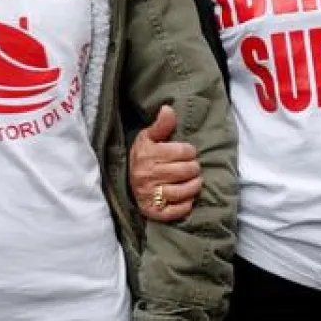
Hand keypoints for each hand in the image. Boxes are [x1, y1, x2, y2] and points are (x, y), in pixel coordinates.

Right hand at [130, 105, 201, 223]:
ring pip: (184, 191)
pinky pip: (175, 212)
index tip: (187, 153)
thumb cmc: (143, 155)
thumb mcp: (149, 137)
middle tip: (192, 168)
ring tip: (194, 181)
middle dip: (193, 168)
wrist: (126, 180)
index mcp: (148, 156)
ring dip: (194, 186)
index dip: (190, 151)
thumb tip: (168, 109)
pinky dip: (185, 205)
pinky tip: (187, 198)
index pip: (183, 152)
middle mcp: (147, 176)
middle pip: (186, 171)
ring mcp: (149, 195)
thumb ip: (161, 124)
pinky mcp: (152, 212)